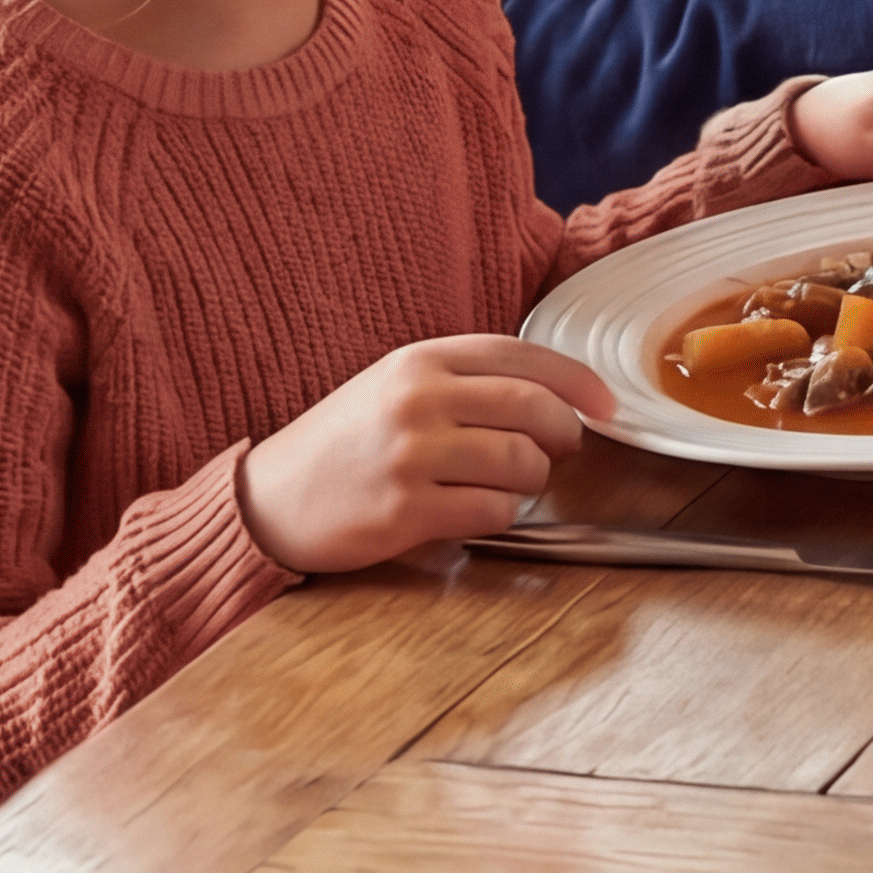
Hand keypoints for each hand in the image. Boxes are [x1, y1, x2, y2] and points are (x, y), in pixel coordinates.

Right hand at [241, 337, 613, 574]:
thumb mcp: (395, 387)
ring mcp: (410, 455)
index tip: (607, 404)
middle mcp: (417, 400)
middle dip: (564, 435)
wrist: (264, 502)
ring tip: (505, 485)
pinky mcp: (404, 511)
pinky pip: (493, 511)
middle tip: (560, 452)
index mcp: (420, 360)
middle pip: (535, 408)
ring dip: (530, 481)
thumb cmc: (343, 444)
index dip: (578, 381)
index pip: (524, 356)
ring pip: (522, 462)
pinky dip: (500, 515)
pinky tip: (474, 513)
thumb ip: (466, 381)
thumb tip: (557, 396)